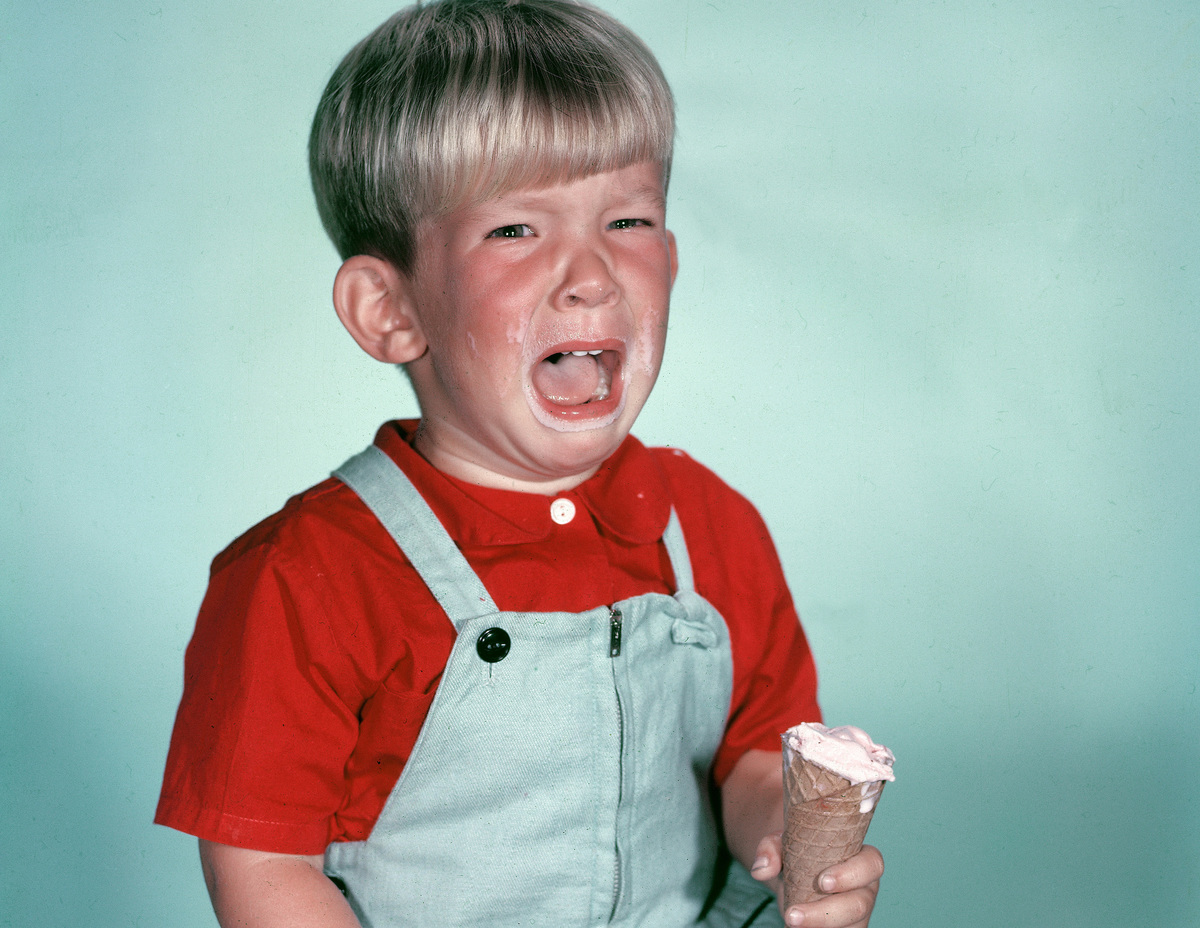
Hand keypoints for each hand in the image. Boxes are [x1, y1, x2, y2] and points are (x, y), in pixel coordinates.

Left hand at [749, 837, 882, 927]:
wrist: (793, 875)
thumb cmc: (798, 852)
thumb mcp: (782, 842)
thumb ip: (770, 848)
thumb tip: (761, 869)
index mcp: (861, 858)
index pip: (872, 863)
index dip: (851, 874)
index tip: (822, 881)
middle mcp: (865, 887)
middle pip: (860, 903)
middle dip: (826, 912)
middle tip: (793, 914)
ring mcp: (859, 912)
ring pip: (853, 925)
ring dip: (821, 926)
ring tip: (790, 922)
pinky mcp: (848, 927)